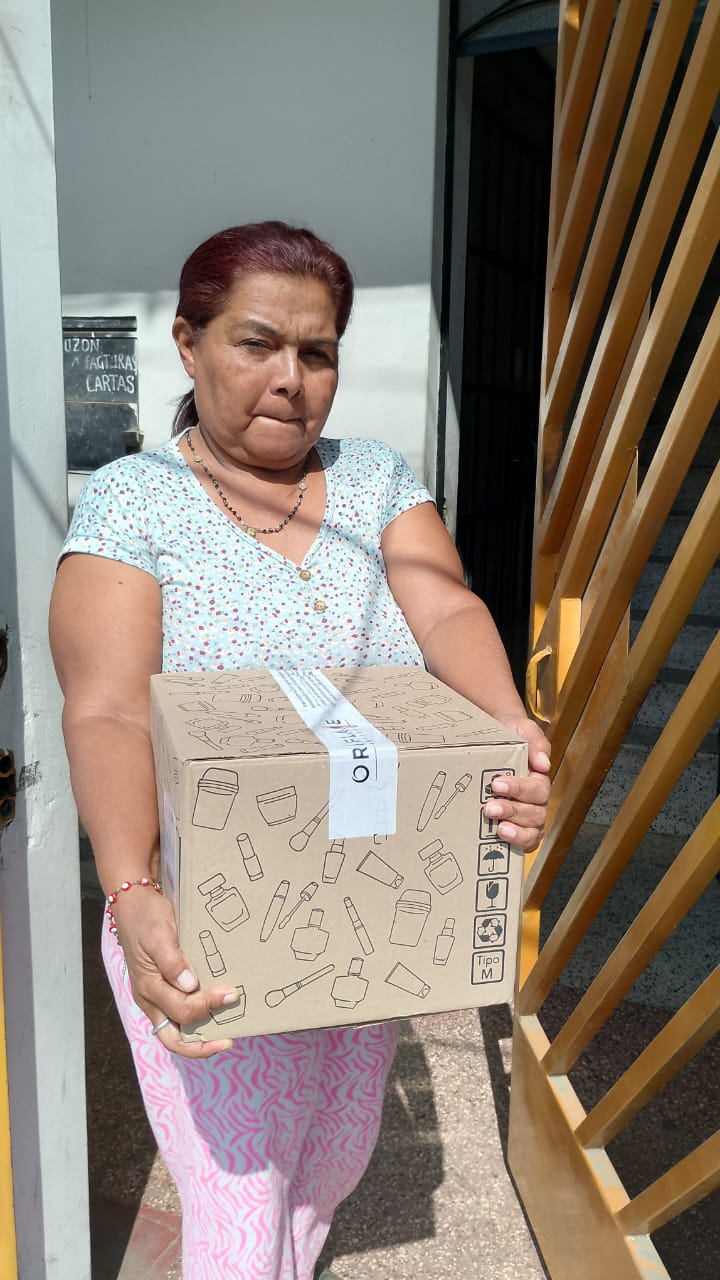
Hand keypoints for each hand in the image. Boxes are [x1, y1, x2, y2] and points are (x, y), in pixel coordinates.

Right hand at [111, 889, 240, 1056]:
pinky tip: (213, 1011)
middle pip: (173, 1038)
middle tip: (227, 1040)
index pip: (182, 1010)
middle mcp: (150, 999)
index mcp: (149, 987)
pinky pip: (177, 1014)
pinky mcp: (161, 990)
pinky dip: (195, 1019)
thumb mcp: (159, 934)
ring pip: (176, 1030)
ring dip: (199, 1035)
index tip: (230, 995)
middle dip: (200, 1045)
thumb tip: (189, 985)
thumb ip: (172, 961)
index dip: (207, 1006)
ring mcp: (154, 997)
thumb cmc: (146, 917)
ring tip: (225, 1030)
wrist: (133, 904)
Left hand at [483, 715, 550, 851]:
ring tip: (497, 826)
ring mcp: (528, 816)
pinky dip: (517, 842)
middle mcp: (537, 800)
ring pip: (533, 830)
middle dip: (513, 811)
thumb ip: (536, 742)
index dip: (520, 789)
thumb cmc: (512, 736)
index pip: (538, 789)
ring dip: (515, 830)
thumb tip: (543, 763)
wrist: (496, 738)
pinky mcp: (518, 827)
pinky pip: (526, 841)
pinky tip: (502, 837)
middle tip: (490, 807)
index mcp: (539, 778)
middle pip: (535, 812)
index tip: (498, 783)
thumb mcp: (523, 730)